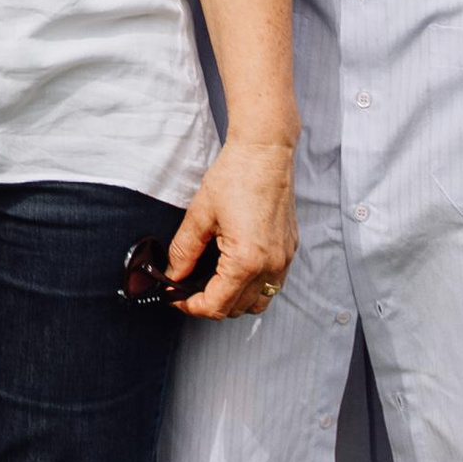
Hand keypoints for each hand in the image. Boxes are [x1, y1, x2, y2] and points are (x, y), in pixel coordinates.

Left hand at [166, 135, 296, 320]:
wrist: (265, 153)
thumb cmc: (235, 176)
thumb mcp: (200, 214)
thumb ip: (184, 250)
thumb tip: (173, 273)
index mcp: (246, 261)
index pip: (217, 305)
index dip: (192, 306)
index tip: (175, 297)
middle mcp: (271, 268)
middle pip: (238, 308)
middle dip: (210, 304)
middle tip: (187, 288)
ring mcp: (284, 262)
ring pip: (259, 302)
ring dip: (234, 300)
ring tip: (210, 281)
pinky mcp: (289, 252)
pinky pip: (271, 284)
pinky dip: (252, 286)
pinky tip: (234, 269)